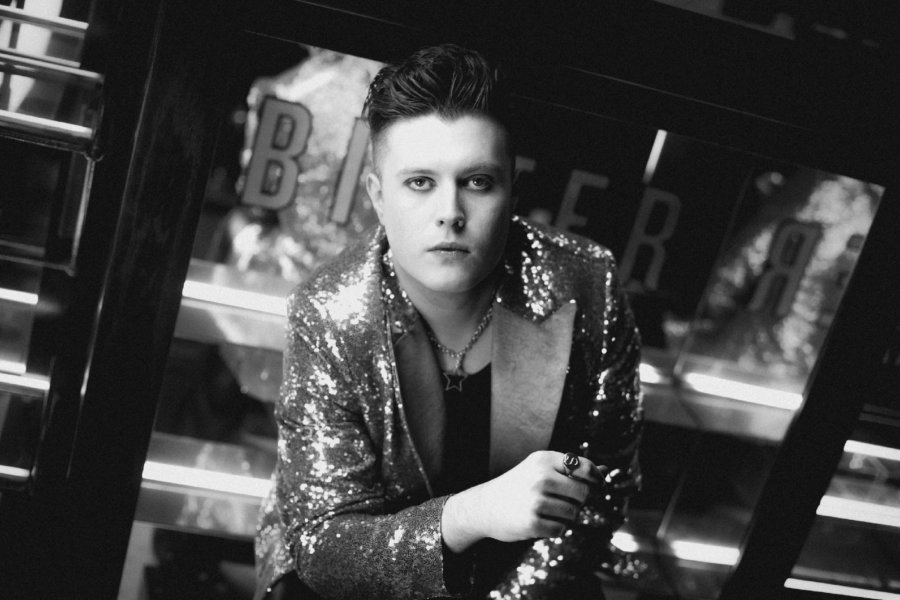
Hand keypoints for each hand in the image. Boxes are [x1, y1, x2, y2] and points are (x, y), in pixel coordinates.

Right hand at [441, 451, 606, 551]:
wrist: (485, 506)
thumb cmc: (519, 486)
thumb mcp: (540, 468)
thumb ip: (572, 469)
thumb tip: (606, 471)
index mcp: (543, 460)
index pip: (584, 467)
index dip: (596, 477)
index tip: (598, 484)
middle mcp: (540, 478)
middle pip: (583, 492)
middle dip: (578, 499)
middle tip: (564, 500)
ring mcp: (536, 501)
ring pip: (574, 513)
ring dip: (566, 515)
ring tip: (547, 510)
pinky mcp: (532, 522)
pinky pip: (561, 529)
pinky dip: (555, 528)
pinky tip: (540, 521)